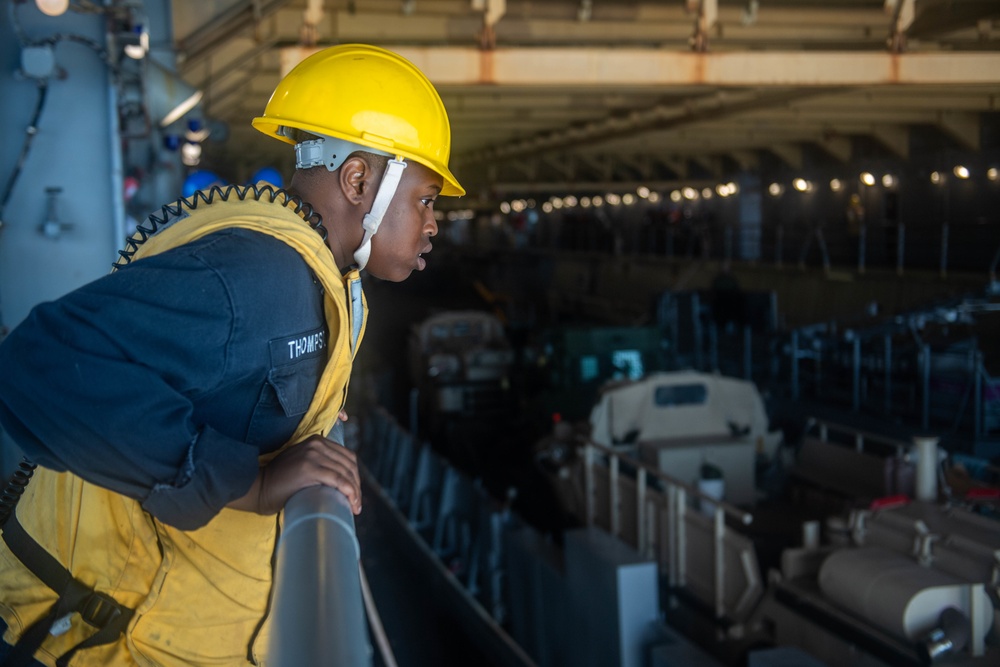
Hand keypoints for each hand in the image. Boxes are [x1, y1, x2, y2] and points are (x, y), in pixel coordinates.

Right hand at [229, 434, 361, 515]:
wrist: (257, 487)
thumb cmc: (279, 483)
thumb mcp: (301, 464)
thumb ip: (317, 463)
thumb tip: (339, 481)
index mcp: (316, 441)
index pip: (347, 457)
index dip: (355, 476)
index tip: (355, 493)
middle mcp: (316, 444)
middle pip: (349, 465)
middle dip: (357, 486)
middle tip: (357, 504)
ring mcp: (313, 455)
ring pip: (346, 473)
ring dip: (355, 492)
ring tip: (355, 507)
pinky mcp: (309, 468)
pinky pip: (338, 480)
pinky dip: (349, 492)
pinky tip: (351, 503)